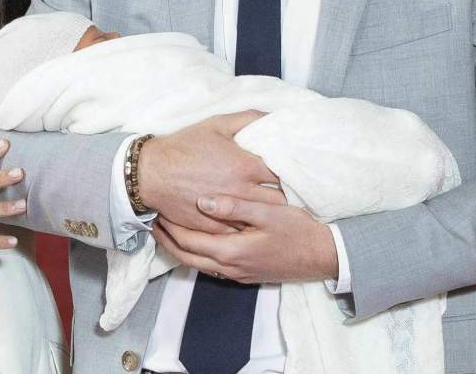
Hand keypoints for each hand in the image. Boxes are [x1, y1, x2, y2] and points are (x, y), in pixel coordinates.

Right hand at [138, 111, 281, 233]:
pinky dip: (247, 227)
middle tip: (288, 192)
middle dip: (285, 196)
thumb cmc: (185, 146)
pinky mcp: (214, 227)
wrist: (151, 173)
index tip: (294, 172)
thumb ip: (248, 118)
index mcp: (245, 166)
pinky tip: (251, 221)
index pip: (283, 174)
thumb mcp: (216, 124)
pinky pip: (240, 231)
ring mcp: (228, 212)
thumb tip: (273, 117)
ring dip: (268, 214)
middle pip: (278, 201)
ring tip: (274, 209)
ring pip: (261, 219)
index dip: (292, 173)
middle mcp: (240, 191)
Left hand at [150, 195, 338, 283]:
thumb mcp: (268, 212)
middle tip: (153, 220)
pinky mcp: (244, 274)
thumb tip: (202, 201)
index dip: (169, 227)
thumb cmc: (297, 231)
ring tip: (168, 228)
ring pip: (197, 264)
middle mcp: (229, 267)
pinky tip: (196, 238)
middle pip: (186, 257)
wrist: (322, 257)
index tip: (157, 209)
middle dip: (167, 239)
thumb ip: (235, 206)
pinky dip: (196, 253)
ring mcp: (237, 274)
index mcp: (231, 251)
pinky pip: (210, 265)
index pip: (188, 241)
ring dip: (179, 247)